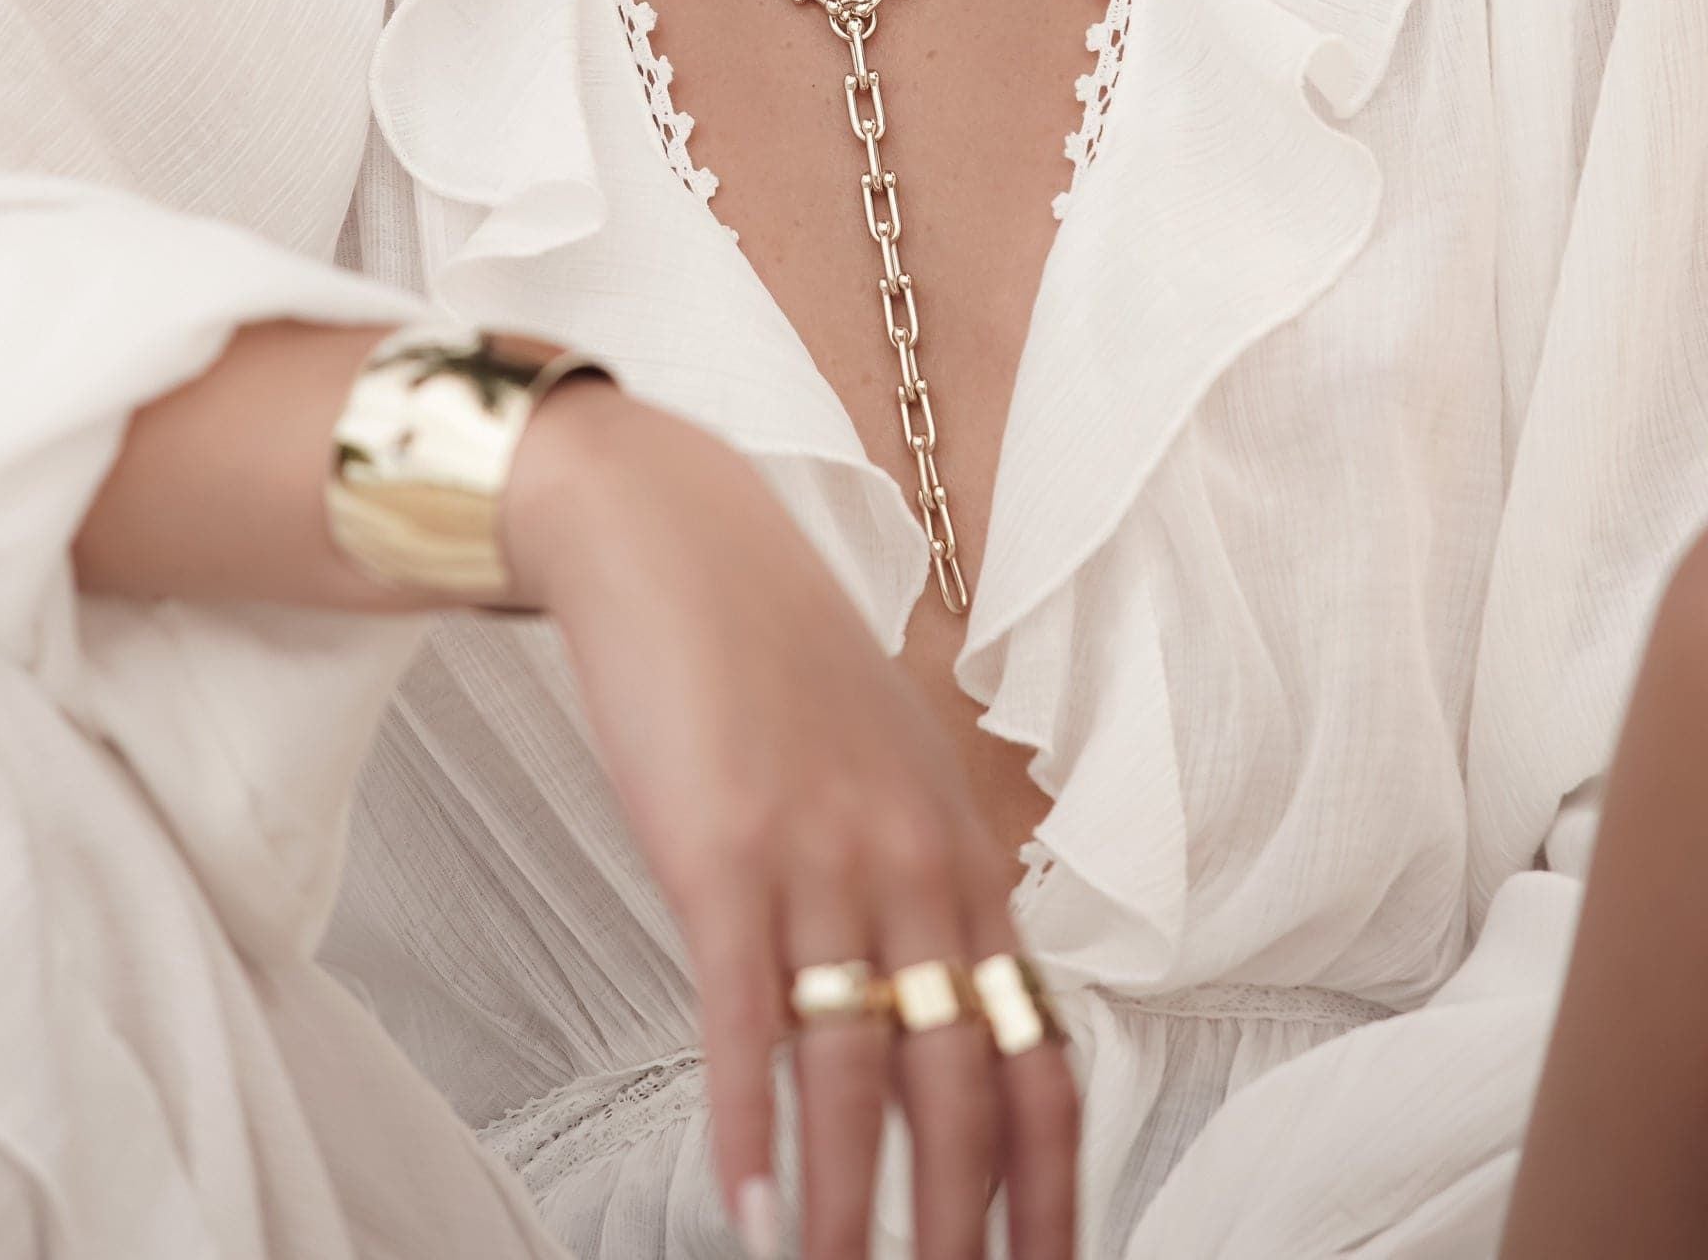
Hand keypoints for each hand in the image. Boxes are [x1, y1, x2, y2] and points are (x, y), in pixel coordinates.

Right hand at [502, 379, 1077, 1259]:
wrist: (673, 536)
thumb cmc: (769, 657)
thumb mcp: (880, 765)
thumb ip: (915, 880)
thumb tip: (936, 1004)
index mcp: (963, 857)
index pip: (1043, 1061)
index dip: (1053, 1189)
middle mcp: (914, 866)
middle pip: (968, 1091)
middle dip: (964, 1231)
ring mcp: (822, 859)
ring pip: (858, 1077)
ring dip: (847, 1213)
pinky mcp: (722, 850)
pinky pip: (747, 1018)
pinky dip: (747, 1127)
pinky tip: (740, 1207)